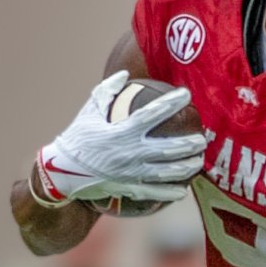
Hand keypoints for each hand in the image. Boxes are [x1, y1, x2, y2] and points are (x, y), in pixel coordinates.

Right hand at [32, 71, 206, 205]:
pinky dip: (169, 192)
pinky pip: (153, 192)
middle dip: (189, 143)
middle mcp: (130, 153)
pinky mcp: (127, 189)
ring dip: (186, 167)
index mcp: (121, 131)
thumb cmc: (76, 138)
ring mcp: (130, 173)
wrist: (61, 172)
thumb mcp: (89, 110)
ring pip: (166, 172)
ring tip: (200, 162)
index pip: (153, 114)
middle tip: (204, 138)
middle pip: (168, 148)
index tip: (187, 94)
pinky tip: (183, 191)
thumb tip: (124, 73)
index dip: (171, 103)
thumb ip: (108, 90)